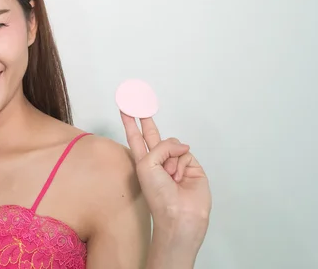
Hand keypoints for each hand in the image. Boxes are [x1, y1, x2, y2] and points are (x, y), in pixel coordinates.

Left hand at [121, 112, 210, 239]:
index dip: (131, 123)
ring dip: (171, 159)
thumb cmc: (158, 196)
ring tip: (171, 177)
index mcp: (143, 162)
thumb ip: (160, 147)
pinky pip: (186, 153)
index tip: (126, 109)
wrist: (180, 215)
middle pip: (153, 135)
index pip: (136, 138)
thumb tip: (181, 147)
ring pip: (173, 145)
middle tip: (140, 103)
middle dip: (147, 120)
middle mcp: (159, 161)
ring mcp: (175, 163)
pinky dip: (182, 164)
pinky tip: (181, 178)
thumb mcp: (147, 166)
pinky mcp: (192, 166)